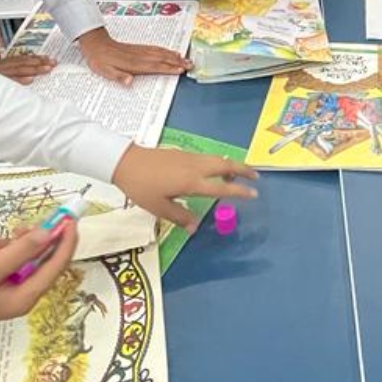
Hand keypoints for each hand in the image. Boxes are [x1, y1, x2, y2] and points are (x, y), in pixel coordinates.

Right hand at [0, 52, 55, 83]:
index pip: (20, 59)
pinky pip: (8, 81)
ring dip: (34, 70)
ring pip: (19, 70)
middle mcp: (0, 66)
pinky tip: (29, 80)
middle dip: (39, 63)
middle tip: (54, 63)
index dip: (35, 58)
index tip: (47, 59)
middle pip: (23, 63)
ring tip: (47, 69)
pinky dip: (18, 80)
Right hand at [0, 223, 78, 348]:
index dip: (66, 241)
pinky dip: (4, 253)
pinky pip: (12, 265)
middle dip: (39, 240)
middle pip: (45, 262)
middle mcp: (25, 296)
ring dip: (18, 245)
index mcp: (27, 296)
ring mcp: (12, 292)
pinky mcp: (0, 288)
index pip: (57, 265)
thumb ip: (20, 251)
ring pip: (28, 261)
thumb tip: (48, 234)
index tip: (69, 219)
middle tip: (27, 223)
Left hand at [77, 27, 189, 85]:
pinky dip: (166, 50)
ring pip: (160, 52)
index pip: (154, 66)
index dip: (168, 68)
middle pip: (161, 58)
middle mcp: (138, 56)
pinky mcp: (138, 48)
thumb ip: (118, 76)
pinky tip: (171, 52)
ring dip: (174, 56)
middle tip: (191, 64)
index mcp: (132, 63)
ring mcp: (139, 50)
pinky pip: (155, 48)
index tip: (180, 70)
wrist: (95, 43)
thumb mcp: (104, 71)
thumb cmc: (99, 59)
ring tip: (186, 59)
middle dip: (177, 62)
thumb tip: (129, 82)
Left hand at [111, 145, 257, 231]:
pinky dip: (219, 162)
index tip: (253, 194)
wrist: (126, 161)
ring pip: (218, 159)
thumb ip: (180, 217)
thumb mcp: (159, 207)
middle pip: (226, 165)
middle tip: (256, 177)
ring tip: (240, 172)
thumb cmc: (141, 187)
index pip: (222, 187)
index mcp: (192, 182)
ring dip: (232, 164)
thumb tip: (195, 227)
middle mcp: (195, 167)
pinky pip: (208, 157)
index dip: (239, 191)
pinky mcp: (183, 153)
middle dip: (243, 169)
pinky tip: (215, 168)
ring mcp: (189, 158)